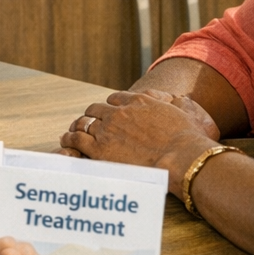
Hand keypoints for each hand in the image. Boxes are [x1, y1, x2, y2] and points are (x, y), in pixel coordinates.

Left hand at [60, 91, 220, 198]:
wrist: (181, 156)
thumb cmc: (187, 139)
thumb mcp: (181, 112)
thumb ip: (172, 104)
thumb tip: (175, 100)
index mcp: (138, 101)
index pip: (116, 98)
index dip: (111, 106)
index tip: (109, 113)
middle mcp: (120, 112)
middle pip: (97, 109)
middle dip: (93, 115)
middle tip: (89, 123)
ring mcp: (108, 129)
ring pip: (84, 122)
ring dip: (79, 126)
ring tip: (73, 131)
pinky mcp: (99, 148)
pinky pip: (77, 139)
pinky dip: (69, 138)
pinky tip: (66, 140)